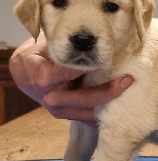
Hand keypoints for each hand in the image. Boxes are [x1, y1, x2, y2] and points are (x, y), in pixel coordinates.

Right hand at [9, 33, 133, 124]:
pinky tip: (119, 109)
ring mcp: (58, 110)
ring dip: (109, 106)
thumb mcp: (48, 47)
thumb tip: (93, 42)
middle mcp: (52, 97)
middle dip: (109, 91)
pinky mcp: (65, 116)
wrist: (24, 74)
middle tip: (127, 80)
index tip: (111, 62)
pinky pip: (86, 118)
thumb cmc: (39, 57)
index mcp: (45, 77)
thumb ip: (67, 49)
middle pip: (85, 98)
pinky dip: (103, 114)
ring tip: (129, 96)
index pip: (73, 72)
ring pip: (88, 112)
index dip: (93, 68)